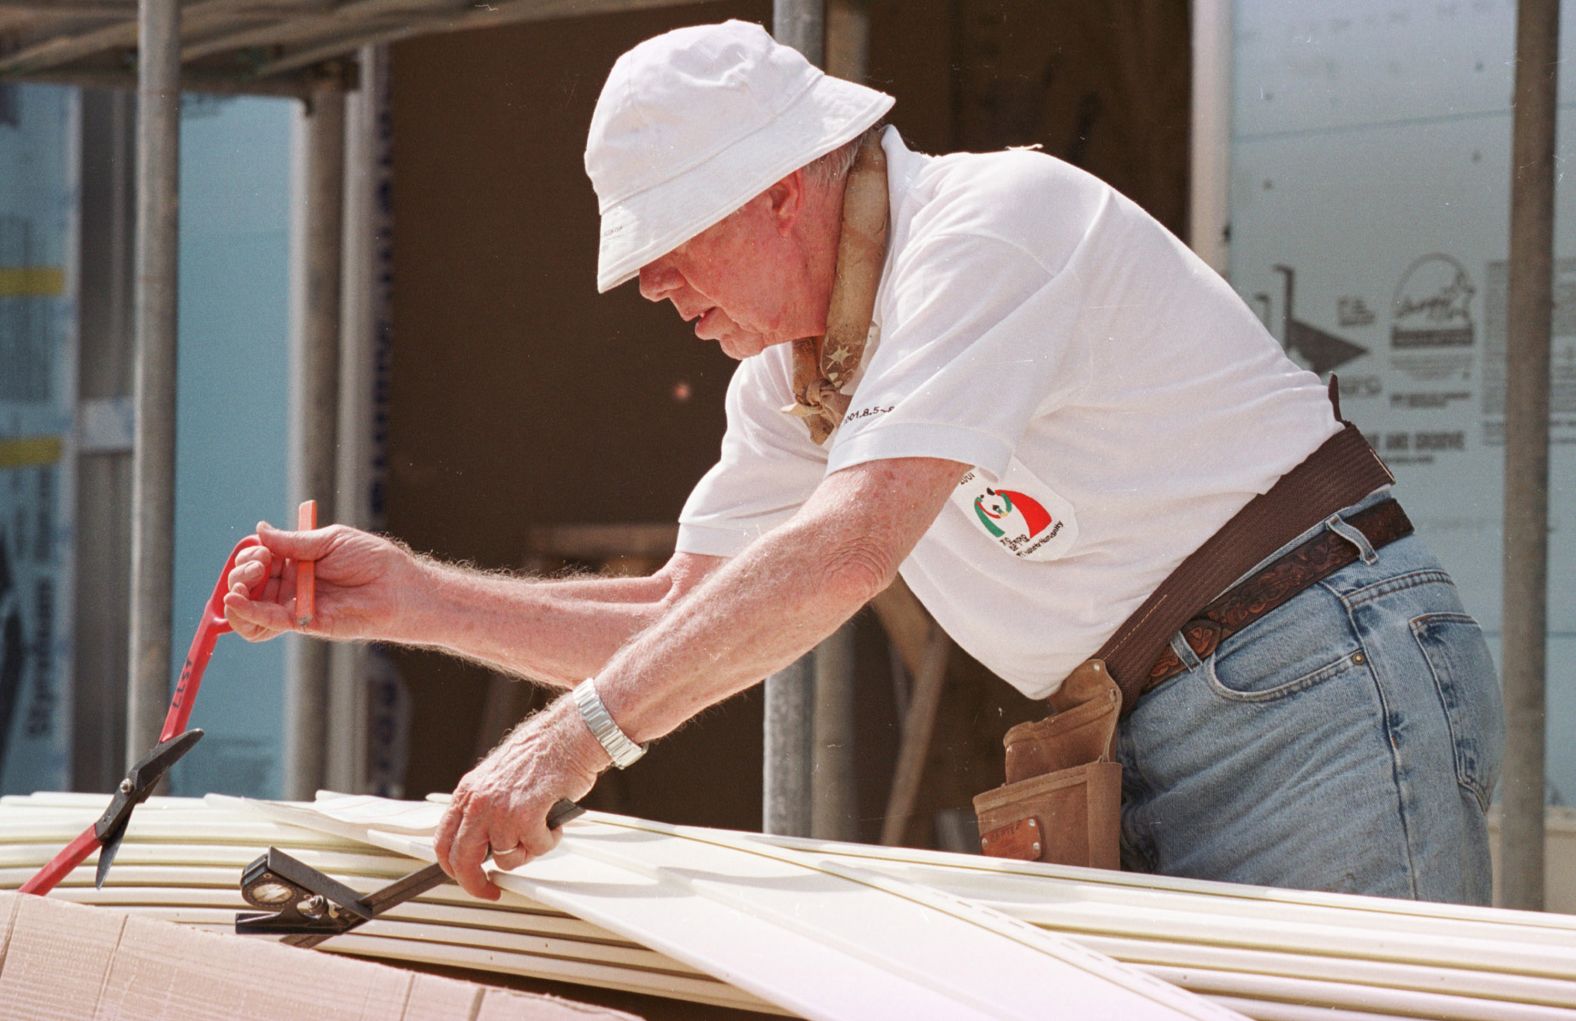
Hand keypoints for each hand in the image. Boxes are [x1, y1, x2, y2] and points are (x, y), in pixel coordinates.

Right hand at [222, 521, 414, 641]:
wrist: (399, 587)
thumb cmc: (372, 560)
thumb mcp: (330, 541)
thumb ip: (293, 541)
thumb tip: (259, 530)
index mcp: (296, 561)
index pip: (258, 560)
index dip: (250, 556)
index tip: (261, 550)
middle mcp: (292, 585)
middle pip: (249, 585)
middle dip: (241, 573)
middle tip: (258, 564)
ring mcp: (296, 605)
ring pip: (251, 609)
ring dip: (237, 597)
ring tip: (239, 586)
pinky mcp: (305, 624)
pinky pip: (270, 623)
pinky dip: (250, 613)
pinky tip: (236, 602)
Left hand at [434, 699, 606, 899]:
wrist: (570, 735)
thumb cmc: (543, 753)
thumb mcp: (498, 779)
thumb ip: (486, 809)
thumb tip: (486, 844)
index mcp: (468, 793)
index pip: (443, 841)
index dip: (452, 868)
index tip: (466, 878)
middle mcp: (478, 802)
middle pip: (463, 860)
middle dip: (477, 883)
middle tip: (490, 889)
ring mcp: (500, 810)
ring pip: (506, 859)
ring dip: (527, 851)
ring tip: (541, 828)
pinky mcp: (526, 816)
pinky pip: (536, 849)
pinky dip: (549, 840)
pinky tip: (554, 820)